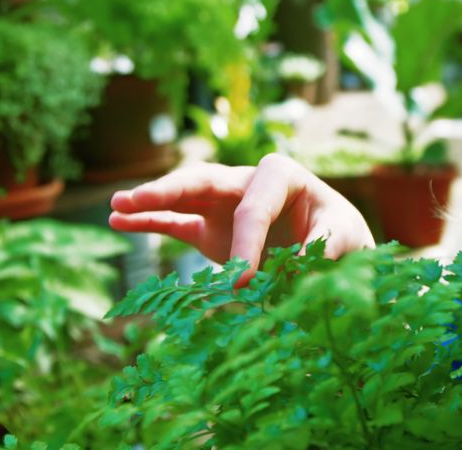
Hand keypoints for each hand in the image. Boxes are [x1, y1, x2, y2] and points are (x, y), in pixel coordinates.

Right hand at [108, 154, 374, 285]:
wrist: (339, 247)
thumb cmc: (344, 235)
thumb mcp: (346, 237)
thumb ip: (325, 247)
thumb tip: (305, 264)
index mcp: (282, 176)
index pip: (253, 207)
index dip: (246, 243)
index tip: (245, 284)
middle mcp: (247, 181)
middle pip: (204, 180)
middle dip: (170, 189)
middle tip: (135, 199)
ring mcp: (224, 202)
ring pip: (183, 195)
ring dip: (150, 200)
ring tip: (115, 205)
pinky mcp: (211, 226)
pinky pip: (175, 221)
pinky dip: (149, 221)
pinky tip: (117, 221)